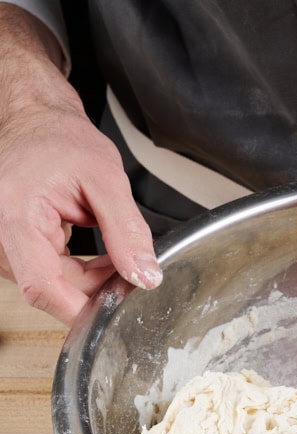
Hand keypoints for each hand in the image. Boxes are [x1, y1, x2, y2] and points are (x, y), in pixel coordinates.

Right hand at [0, 99, 161, 322]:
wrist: (36, 123)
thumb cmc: (59, 139)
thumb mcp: (105, 178)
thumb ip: (127, 230)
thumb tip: (145, 275)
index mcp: (16, 216)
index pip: (43, 286)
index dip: (81, 308)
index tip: (117, 310)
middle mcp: (1, 236)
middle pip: (53, 289)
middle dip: (97, 289)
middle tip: (133, 270)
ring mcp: (6, 246)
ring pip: (54, 286)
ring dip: (90, 281)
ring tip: (116, 254)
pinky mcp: (16, 251)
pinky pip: (51, 276)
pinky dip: (81, 273)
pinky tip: (100, 257)